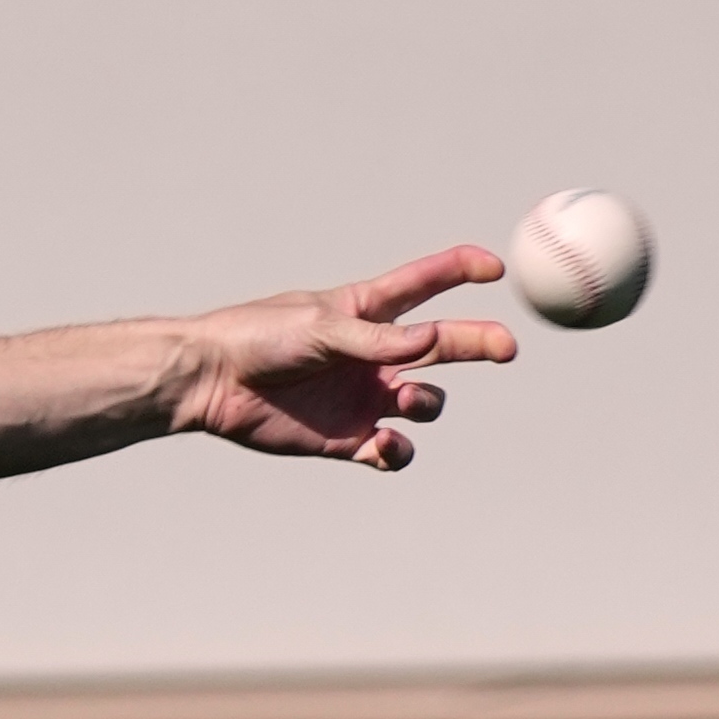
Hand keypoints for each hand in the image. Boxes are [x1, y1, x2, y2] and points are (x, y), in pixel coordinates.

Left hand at [168, 244, 517, 471]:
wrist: (211, 382)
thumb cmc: (258, 336)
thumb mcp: (320, 327)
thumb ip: (376, 338)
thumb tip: (430, 339)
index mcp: (365, 311)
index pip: (424, 284)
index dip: (461, 271)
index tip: (496, 268)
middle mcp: (373, 353)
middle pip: (442, 345)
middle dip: (477, 342)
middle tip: (506, 348)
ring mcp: (363, 396)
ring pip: (425, 403)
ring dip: (427, 403)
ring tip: (405, 400)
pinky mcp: (347, 437)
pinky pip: (393, 448)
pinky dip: (398, 449)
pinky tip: (382, 442)